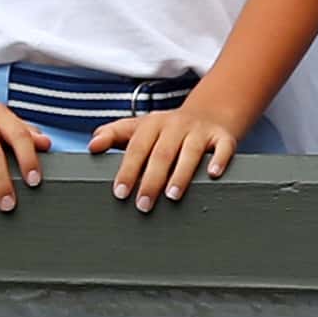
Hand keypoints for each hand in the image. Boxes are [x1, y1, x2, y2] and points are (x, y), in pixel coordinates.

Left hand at [88, 104, 244, 211]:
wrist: (211, 112)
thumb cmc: (168, 129)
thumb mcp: (139, 127)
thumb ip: (113, 135)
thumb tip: (93, 146)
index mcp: (153, 124)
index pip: (137, 148)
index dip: (128, 170)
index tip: (121, 192)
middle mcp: (177, 125)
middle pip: (162, 153)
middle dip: (151, 180)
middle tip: (143, 205)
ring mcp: (201, 131)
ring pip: (190, 152)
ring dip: (181, 174)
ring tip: (172, 196)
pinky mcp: (224, 136)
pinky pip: (223, 148)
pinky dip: (219, 160)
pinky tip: (212, 174)